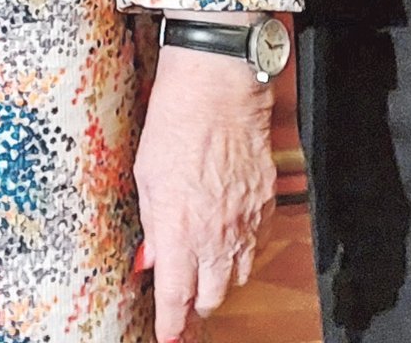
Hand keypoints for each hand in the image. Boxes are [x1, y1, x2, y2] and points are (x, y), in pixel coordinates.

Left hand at [133, 41, 278, 340]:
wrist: (219, 91)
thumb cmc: (176, 125)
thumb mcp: (146, 178)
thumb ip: (152, 224)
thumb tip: (152, 256)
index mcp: (179, 232)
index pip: (176, 297)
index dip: (171, 323)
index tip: (166, 335)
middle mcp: (216, 236)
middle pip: (212, 296)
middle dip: (196, 307)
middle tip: (183, 307)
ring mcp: (245, 223)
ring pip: (237, 275)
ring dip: (220, 281)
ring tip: (204, 277)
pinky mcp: (264, 205)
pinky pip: (254, 243)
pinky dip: (240, 250)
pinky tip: (227, 239)